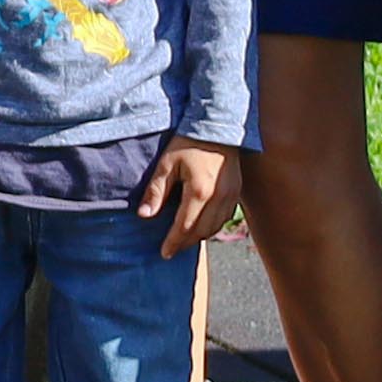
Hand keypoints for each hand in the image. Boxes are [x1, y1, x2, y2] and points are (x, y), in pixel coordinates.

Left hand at [134, 139, 244, 257]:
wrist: (218, 127)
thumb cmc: (188, 143)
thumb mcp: (167, 164)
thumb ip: (156, 191)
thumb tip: (144, 215)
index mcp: (200, 192)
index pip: (185, 227)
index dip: (173, 242)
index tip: (164, 253)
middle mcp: (219, 199)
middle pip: (201, 231)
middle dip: (185, 243)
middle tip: (171, 250)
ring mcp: (231, 196)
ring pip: (215, 227)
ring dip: (199, 236)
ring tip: (183, 240)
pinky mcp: (237, 193)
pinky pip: (225, 218)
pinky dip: (212, 226)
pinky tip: (200, 226)